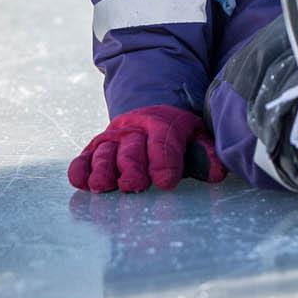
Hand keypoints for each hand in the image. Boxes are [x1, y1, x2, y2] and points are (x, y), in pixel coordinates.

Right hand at [69, 105, 223, 191]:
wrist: (149, 110)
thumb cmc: (176, 132)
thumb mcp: (196, 134)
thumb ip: (206, 152)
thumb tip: (217, 173)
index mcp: (162, 124)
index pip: (163, 141)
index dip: (165, 161)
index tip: (166, 181)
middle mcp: (134, 130)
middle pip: (131, 149)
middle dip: (132, 168)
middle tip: (135, 186)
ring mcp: (112, 139)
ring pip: (104, 153)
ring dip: (103, 170)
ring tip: (104, 187)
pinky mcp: (94, 149)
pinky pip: (82, 159)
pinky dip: (80, 170)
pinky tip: (82, 183)